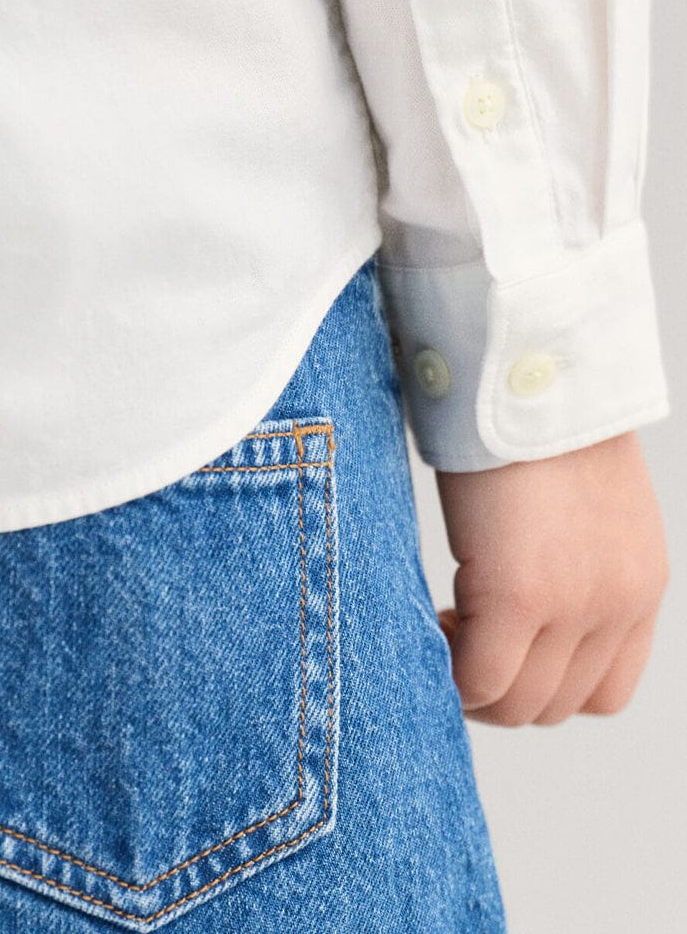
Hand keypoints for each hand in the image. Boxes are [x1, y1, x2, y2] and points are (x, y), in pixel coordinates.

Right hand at [434, 430, 669, 726]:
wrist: (530, 368)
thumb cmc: (537, 415)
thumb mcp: (584, 505)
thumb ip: (573, 562)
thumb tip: (517, 597)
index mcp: (639, 585)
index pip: (603, 691)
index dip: (541, 684)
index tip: (498, 647)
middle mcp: (619, 605)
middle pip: (556, 706)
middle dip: (500, 686)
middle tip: (455, 635)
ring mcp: (576, 605)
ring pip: (518, 705)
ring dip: (473, 680)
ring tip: (444, 624)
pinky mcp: (521, 594)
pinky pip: (479, 677)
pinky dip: (450, 669)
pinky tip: (434, 619)